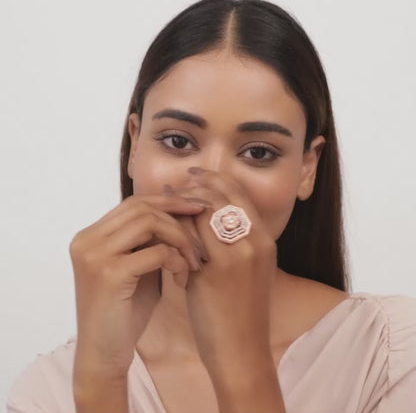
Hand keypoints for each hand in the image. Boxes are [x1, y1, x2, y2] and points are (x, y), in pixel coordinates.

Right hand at [69, 193, 206, 390]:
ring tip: (193, 262)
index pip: (134, 202)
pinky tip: (182, 280)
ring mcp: (95, 255)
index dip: (168, 200)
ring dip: (180, 240)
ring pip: (150, 223)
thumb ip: (147, 242)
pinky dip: (177, 261)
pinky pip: (156, 252)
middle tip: (200, 236)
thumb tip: (179, 214)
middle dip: (178, 216)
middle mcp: (87, 239)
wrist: (103, 354)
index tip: (197, 207)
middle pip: (142, 207)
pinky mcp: (110, 274)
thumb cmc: (123, 312)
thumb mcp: (135, 268)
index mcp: (91, 235)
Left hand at [175, 167, 277, 373]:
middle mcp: (255, 242)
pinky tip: (163, 224)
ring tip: (165, 200)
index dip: (215, 179)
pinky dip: (177, 225)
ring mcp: (236, 256)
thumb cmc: (240, 310)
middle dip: (195, 185)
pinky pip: (191, 236)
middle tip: (175, 184)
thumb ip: (233, 241)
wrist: (242, 350)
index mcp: (265, 239)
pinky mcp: (215, 272)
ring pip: (204, 212)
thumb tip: (205, 214)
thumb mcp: (248, 269)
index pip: (238, 194)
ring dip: (182, 203)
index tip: (194, 174)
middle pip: (221, 196)